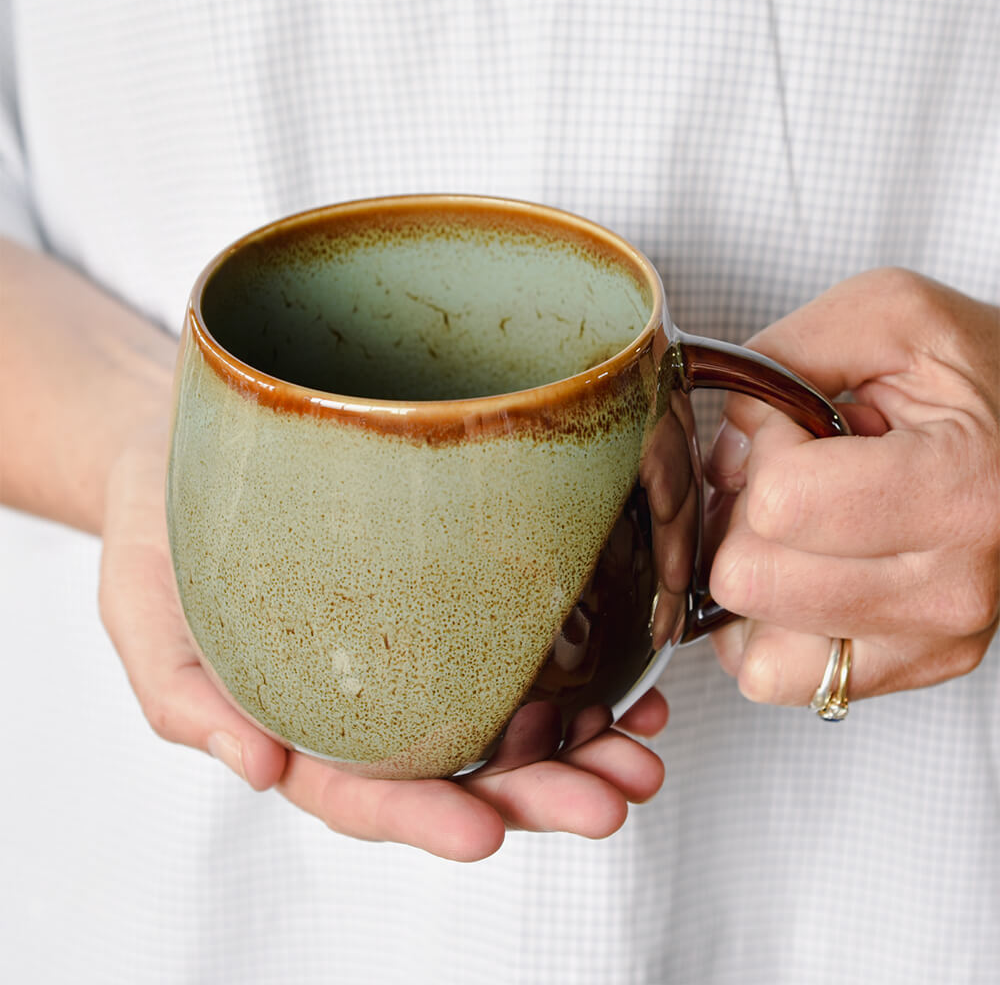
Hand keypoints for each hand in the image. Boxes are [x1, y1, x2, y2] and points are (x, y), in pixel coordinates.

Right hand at [99, 425, 665, 860]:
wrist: (192, 443)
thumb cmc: (163, 527)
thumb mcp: (142, 611)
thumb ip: (186, 697)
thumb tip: (257, 772)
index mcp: (299, 723)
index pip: (362, 791)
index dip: (423, 817)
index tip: (487, 833)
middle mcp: (371, 698)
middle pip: (459, 767)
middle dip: (539, 793)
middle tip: (610, 798)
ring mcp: (418, 648)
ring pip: (507, 717)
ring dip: (583, 744)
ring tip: (642, 751)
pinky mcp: (452, 595)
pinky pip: (522, 644)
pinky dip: (585, 671)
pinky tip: (631, 678)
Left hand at [705, 268, 999, 705]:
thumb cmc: (982, 377)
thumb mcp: (892, 317)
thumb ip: (787, 355)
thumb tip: (726, 448)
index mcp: (958, 490)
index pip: (779, 503)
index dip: (766, 451)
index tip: (800, 426)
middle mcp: (950, 588)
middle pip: (751, 579)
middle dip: (748, 517)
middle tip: (793, 481)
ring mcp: (932, 641)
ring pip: (751, 641)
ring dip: (752, 574)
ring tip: (801, 526)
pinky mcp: (911, 669)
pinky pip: (774, 676)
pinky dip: (762, 627)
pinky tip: (797, 573)